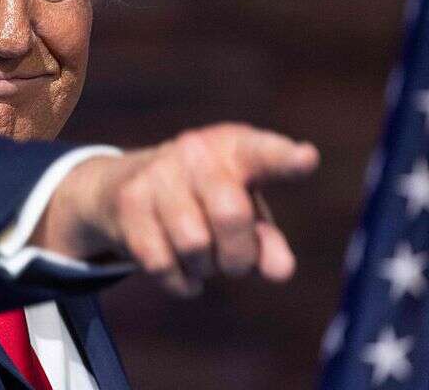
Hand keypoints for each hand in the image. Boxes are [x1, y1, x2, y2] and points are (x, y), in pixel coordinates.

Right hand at [30, 123, 319, 296]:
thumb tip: (280, 271)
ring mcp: (157, 174)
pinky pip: (161, 263)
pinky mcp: (128, 203)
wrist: (124, 184)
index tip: (306, 159)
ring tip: (201, 258)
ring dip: (204, 269)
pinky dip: (179, 282)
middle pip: (230, 215)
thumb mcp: (244, 214)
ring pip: (194, 245)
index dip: (285, 159)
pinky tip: (182, 273)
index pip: (263, 153)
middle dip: (238, 255)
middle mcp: (194, 152)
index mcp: (234, 147)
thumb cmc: (204, 200)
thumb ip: (267, 242)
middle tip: (235, 262)